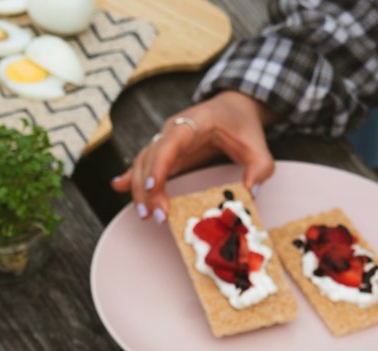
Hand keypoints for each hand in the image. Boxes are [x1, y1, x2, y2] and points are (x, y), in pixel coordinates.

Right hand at [111, 91, 276, 221]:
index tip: (155, 189)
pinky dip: (131, 175)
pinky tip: (118, 186)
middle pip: (151, 156)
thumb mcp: (258, 146)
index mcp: (195, 122)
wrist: (234, 107)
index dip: (160, 165)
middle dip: (148, 188)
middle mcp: (174, 129)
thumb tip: (250, 194)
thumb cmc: (243, 125)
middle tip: (156, 216)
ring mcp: (167, 140)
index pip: (171, 143)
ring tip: (145, 215)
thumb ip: (259, 168)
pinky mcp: (166, 152)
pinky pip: (144, 162)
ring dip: (140, 189)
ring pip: (144, 162)